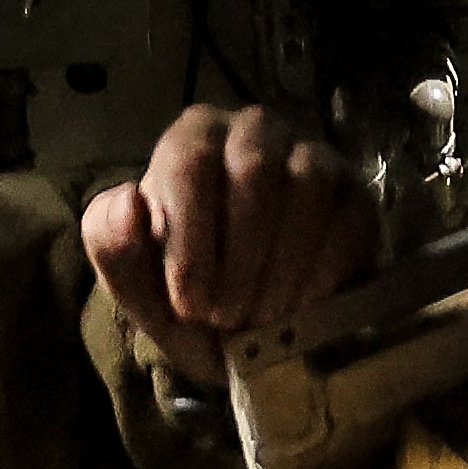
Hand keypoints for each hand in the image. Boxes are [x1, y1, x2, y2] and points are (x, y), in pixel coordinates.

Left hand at [82, 106, 380, 385]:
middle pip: (254, 170)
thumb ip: (111, 242)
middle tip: (227, 318)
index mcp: (192, 140)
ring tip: (264, 319)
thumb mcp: (135, 282)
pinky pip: (348, 219)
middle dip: (239, 258)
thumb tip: (129, 203)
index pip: (190, 162)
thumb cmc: (189, 296)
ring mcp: (313, 160)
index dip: (191, 240)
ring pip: (308, 187)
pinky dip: (323, 272)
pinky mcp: (356, 199)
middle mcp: (255, 133)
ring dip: (282, 267)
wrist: (250, 334)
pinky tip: (302, 309)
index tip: (190, 305)